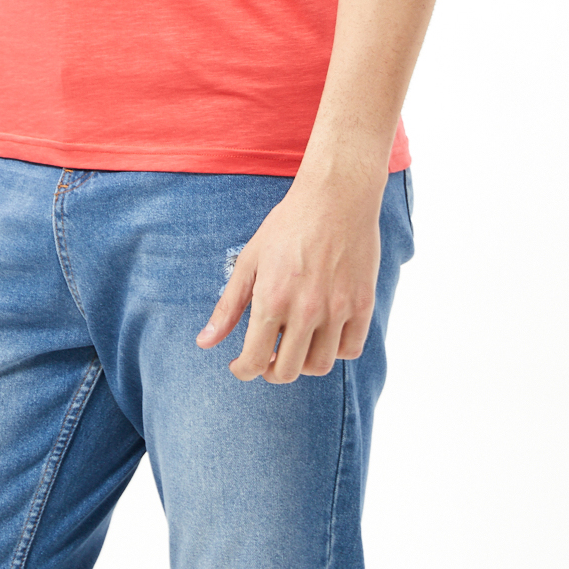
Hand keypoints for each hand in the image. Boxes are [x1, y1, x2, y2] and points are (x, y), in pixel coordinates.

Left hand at [196, 173, 382, 381]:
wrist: (336, 196)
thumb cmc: (288, 224)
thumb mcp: (250, 259)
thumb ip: (229, 305)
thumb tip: (204, 342)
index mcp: (272, 299)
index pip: (254, 362)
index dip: (243, 370)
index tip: (240, 365)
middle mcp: (306, 310)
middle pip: (287, 372)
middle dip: (270, 370)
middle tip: (267, 355)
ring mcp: (338, 310)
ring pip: (320, 366)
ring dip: (303, 363)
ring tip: (294, 343)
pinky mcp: (363, 305)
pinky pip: (350, 349)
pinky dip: (335, 349)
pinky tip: (323, 332)